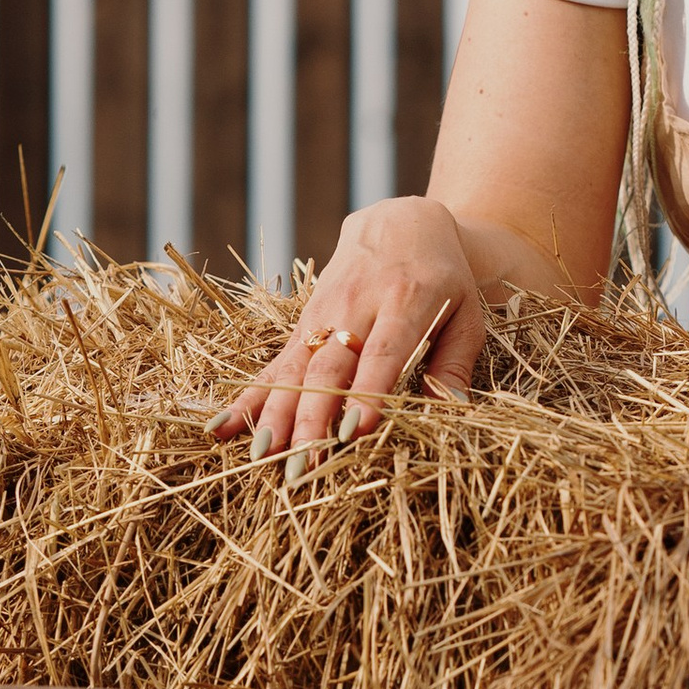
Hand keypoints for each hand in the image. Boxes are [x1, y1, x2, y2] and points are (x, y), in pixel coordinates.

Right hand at [208, 197, 488, 472]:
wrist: (398, 224)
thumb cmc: (442, 278)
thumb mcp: (466, 314)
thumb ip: (455, 364)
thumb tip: (452, 411)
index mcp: (405, 301)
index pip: (383, 354)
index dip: (367, 393)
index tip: (355, 431)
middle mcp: (355, 308)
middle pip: (328, 369)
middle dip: (312, 418)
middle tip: (301, 463)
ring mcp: (321, 317)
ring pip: (293, 370)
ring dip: (275, 415)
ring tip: (261, 456)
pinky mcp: (302, 326)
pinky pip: (273, 366)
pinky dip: (247, 399)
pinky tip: (222, 428)